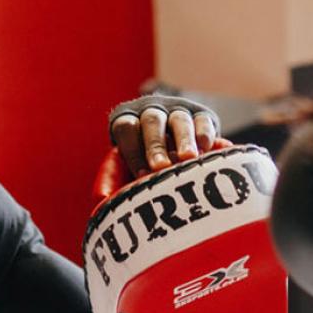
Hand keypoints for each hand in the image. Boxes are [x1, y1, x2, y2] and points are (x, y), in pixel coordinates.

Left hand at [110, 95, 230, 180]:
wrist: (177, 141)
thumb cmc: (146, 164)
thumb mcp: (131, 167)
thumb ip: (117, 180)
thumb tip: (106, 201)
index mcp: (129, 121)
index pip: (126, 129)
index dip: (132, 151)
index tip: (142, 176)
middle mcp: (153, 112)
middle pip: (152, 123)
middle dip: (156, 146)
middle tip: (161, 167)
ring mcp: (178, 112)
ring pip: (179, 120)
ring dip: (184, 140)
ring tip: (188, 159)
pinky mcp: (203, 116)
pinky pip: (203, 122)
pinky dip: (204, 135)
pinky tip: (206, 152)